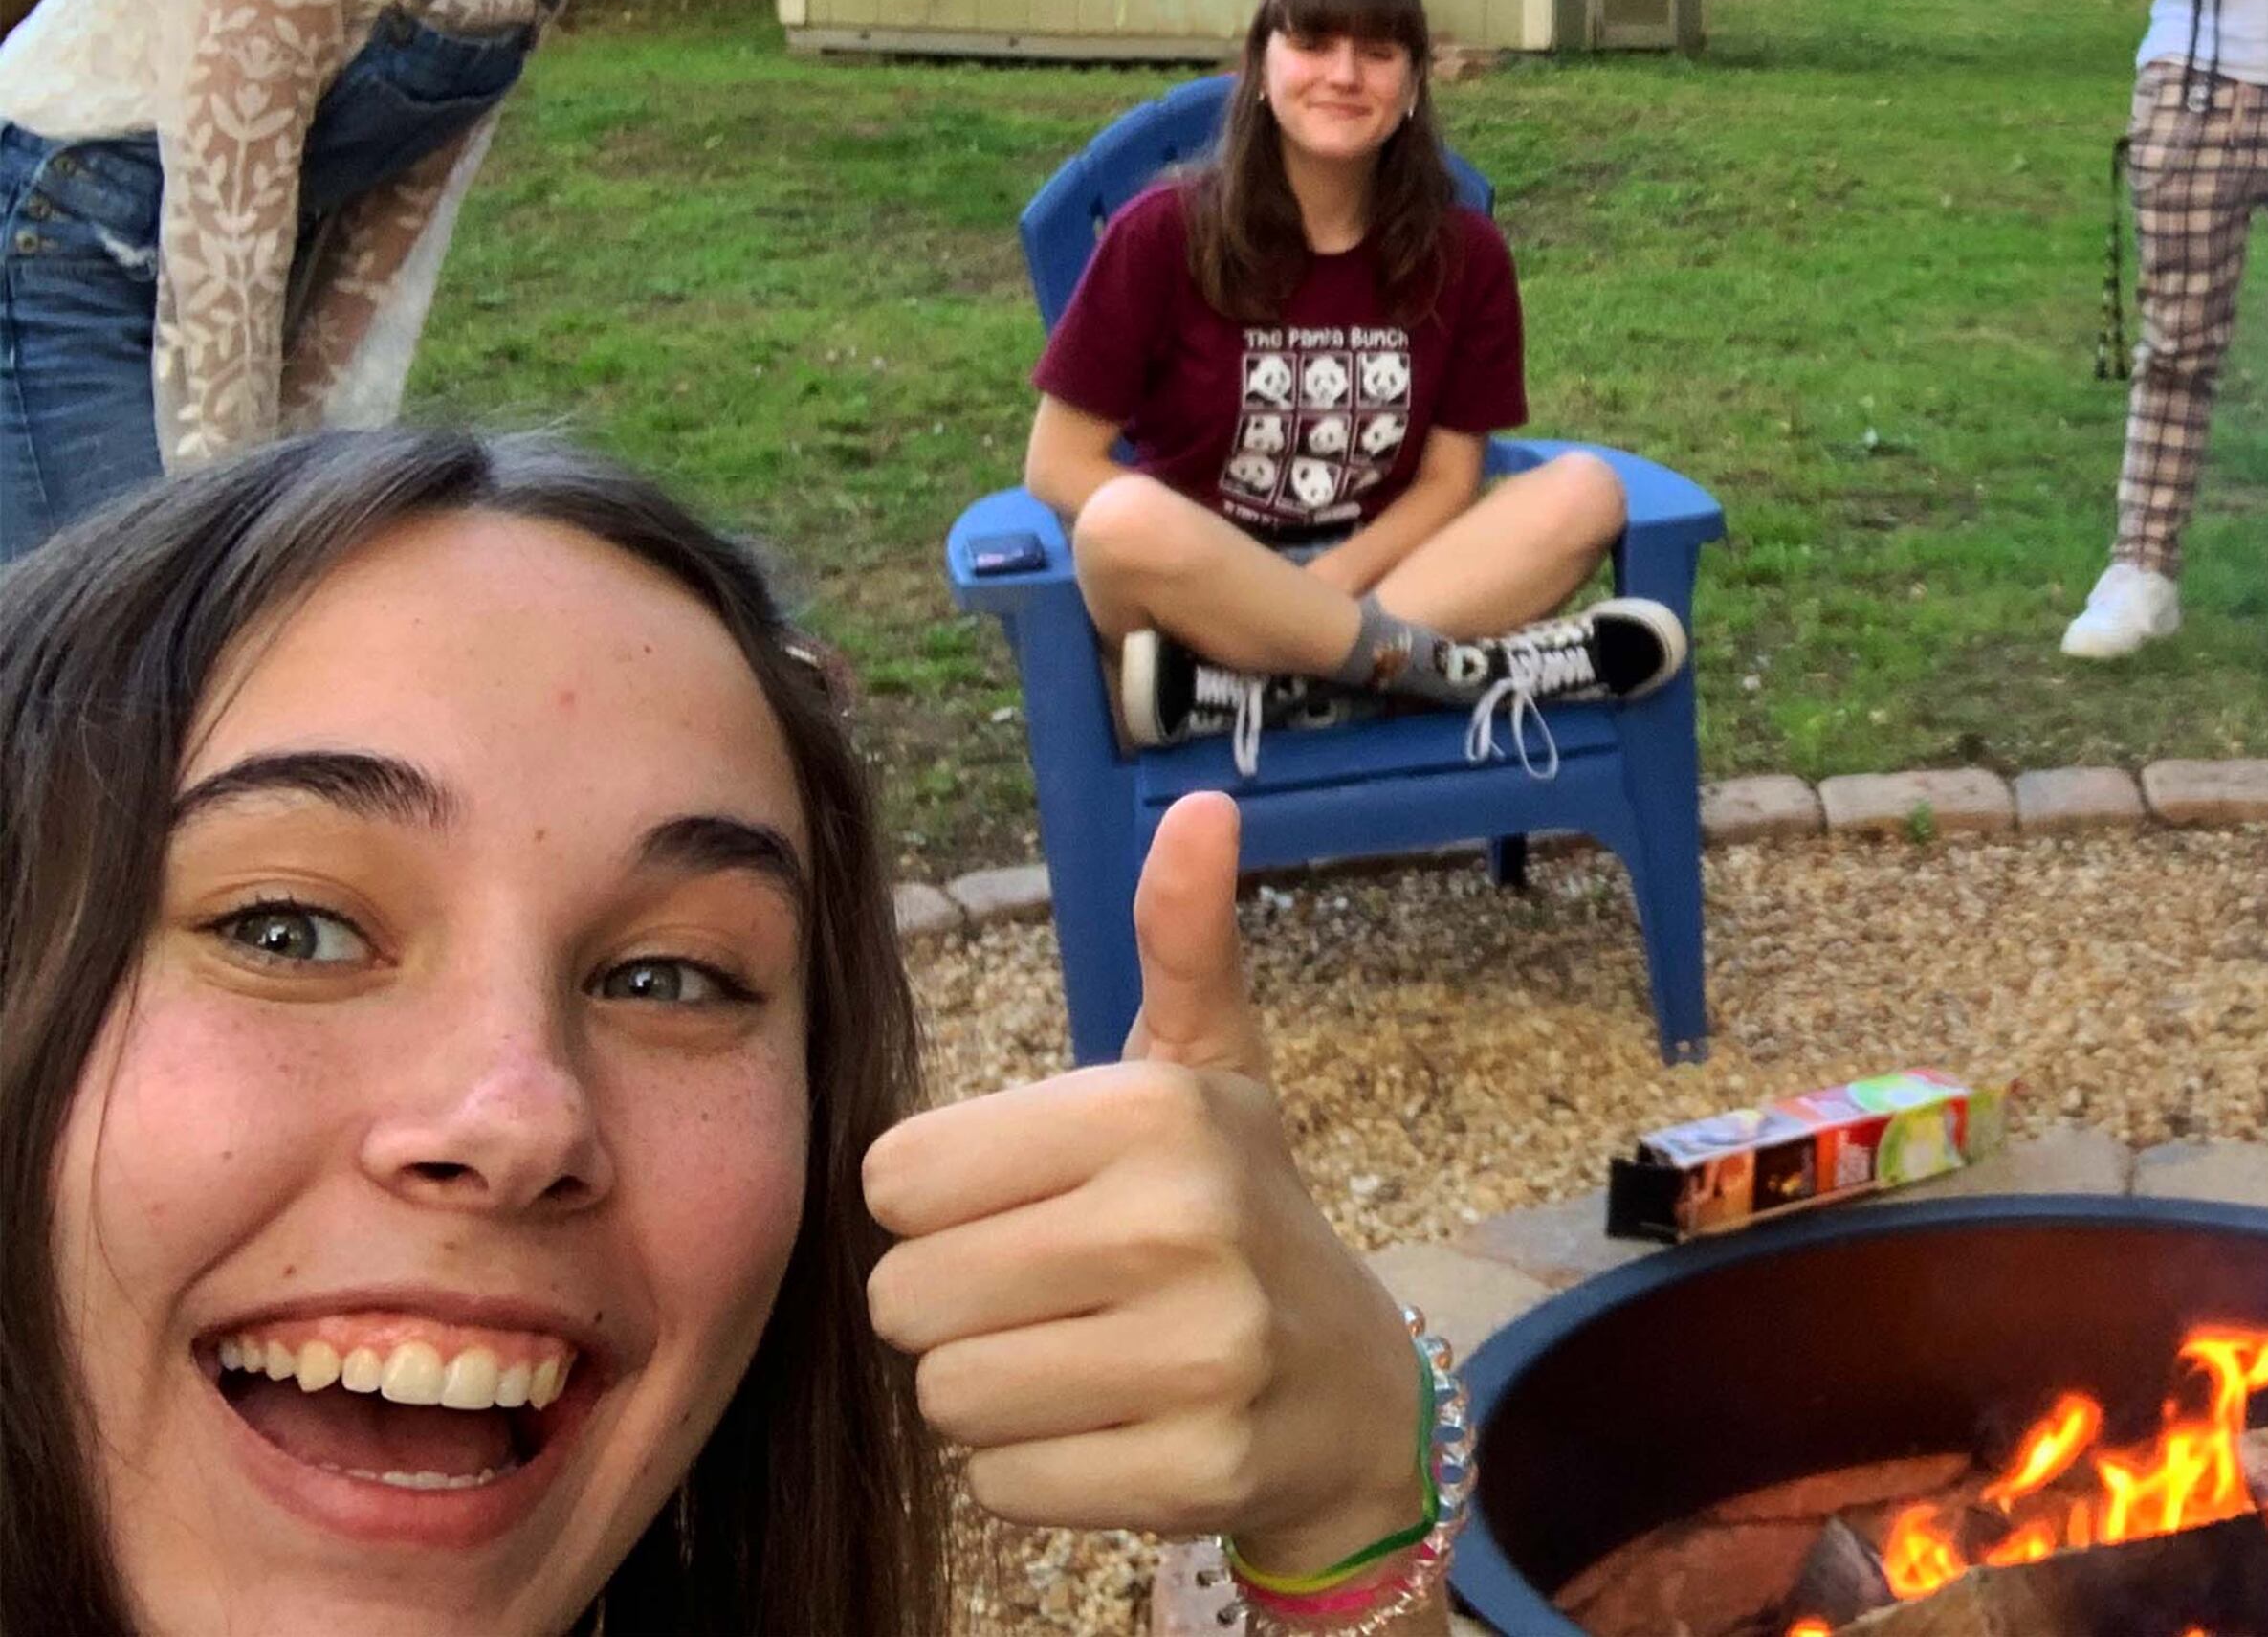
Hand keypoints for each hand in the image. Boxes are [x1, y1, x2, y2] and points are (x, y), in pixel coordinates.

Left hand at [864, 796, 1423, 1560]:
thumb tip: (1206, 802)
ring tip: (1075, 1355)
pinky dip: (1032, 1467)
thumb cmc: (1239, 1207)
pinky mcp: (1191, 1471)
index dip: (942, 1202)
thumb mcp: (1211, 1064)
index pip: (897, 1179)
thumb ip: (1182, 937)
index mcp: (1154, 1108)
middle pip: (906, 1296)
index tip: (1024, 1202)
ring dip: (988, 1389)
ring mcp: (1196, 1355)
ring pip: (947, 1396)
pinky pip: (1002, 1484)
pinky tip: (1106, 1425)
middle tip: (1046, 1290)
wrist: (1352, 1387)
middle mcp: (1180, 1223)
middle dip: (955, 1304)